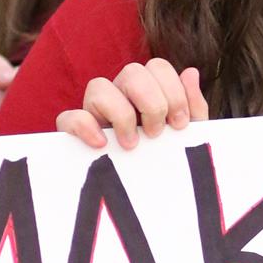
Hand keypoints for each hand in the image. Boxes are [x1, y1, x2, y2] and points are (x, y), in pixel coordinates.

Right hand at [57, 59, 208, 150]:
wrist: (147, 195)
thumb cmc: (166, 158)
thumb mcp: (186, 136)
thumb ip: (193, 107)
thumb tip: (190, 73)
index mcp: (147, 91)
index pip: (157, 67)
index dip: (173, 91)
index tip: (180, 124)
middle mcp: (120, 94)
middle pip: (132, 71)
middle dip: (152, 103)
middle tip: (157, 134)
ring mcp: (95, 111)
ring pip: (99, 86)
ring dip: (121, 114)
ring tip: (132, 144)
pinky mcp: (74, 132)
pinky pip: (68, 117)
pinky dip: (84, 126)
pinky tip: (102, 144)